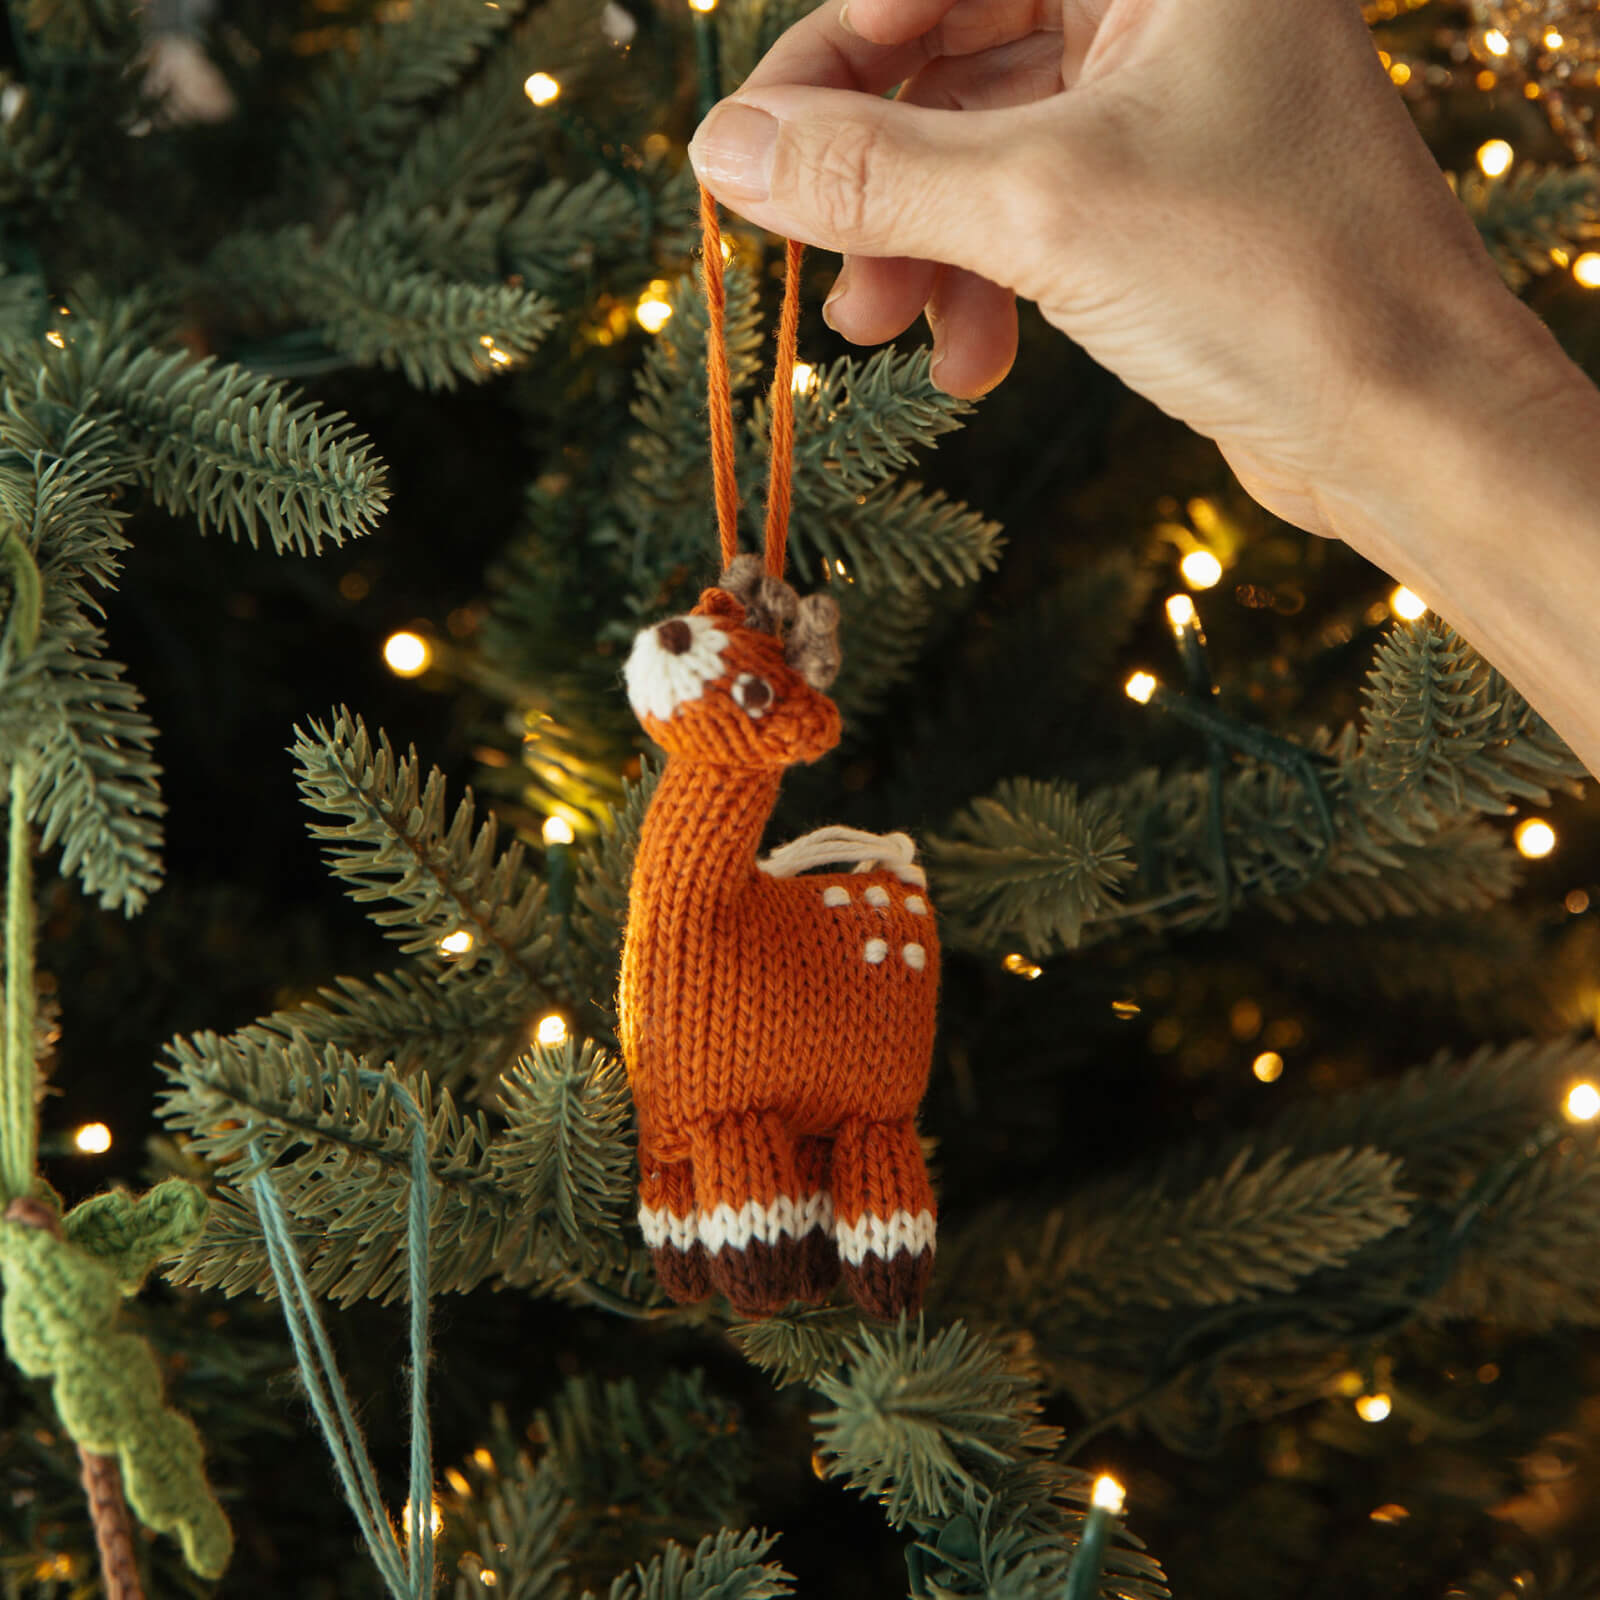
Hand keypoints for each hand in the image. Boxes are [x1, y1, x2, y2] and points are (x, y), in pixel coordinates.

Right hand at [686, 0, 1544, 541]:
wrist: (1405, 423)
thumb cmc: (1271, 281)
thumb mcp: (1043, 210)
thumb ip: (874, 170)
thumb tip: (724, 151)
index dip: (825, 63)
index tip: (750, 164)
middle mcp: (1158, 8)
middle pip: (945, 59)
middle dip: (871, 175)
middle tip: (813, 263)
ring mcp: (1159, 105)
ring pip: (976, 151)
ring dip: (914, 247)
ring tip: (880, 335)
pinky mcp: (1156, 200)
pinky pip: (1023, 217)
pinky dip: (977, 285)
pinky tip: (969, 362)